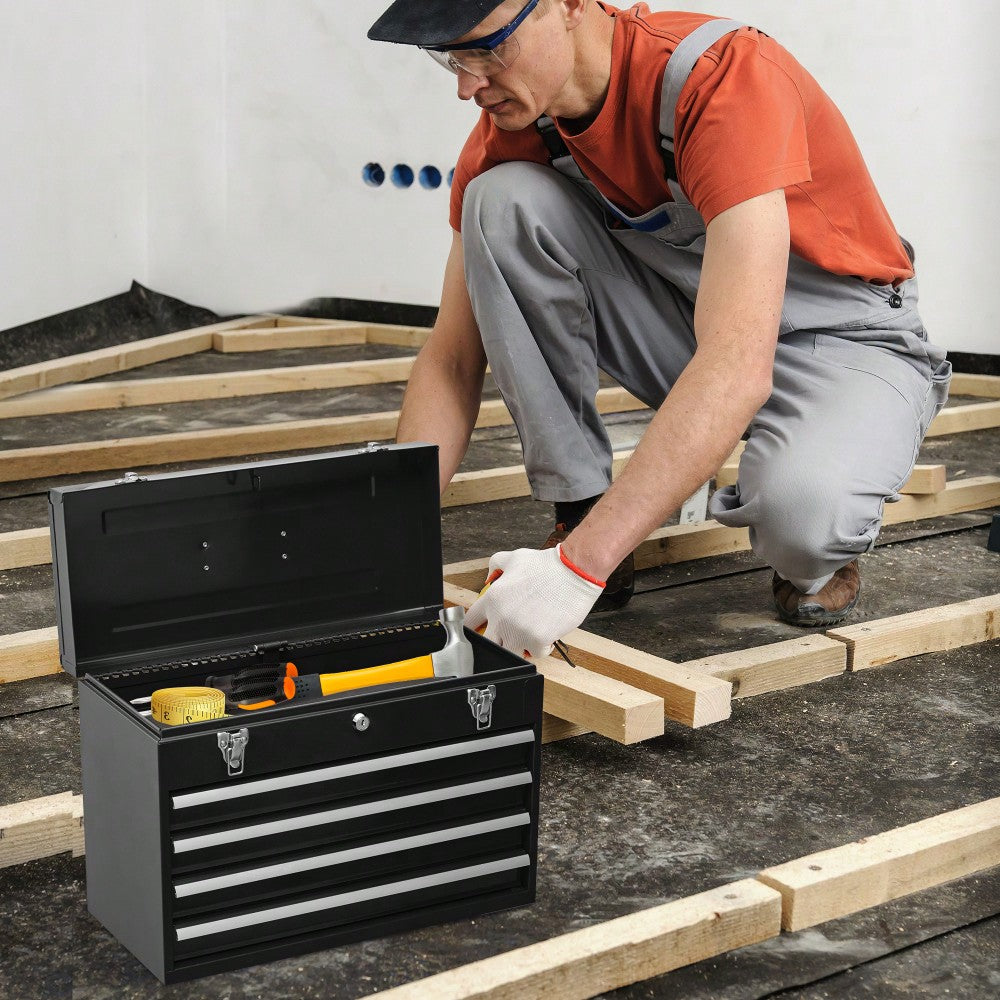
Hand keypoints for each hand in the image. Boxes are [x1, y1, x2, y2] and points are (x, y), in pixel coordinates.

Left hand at [465, 545, 604, 657]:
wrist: (573, 571)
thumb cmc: (547, 565)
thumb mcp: (514, 557)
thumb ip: (496, 565)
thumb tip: (489, 577)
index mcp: (493, 599)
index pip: (470, 622)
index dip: (475, 627)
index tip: (482, 630)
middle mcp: (502, 618)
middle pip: (489, 643)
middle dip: (499, 640)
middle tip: (511, 635)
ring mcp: (519, 632)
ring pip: (511, 653)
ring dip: (520, 647)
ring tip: (530, 636)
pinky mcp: (538, 641)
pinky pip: (536, 654)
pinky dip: (542, 648)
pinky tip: (547, 636)